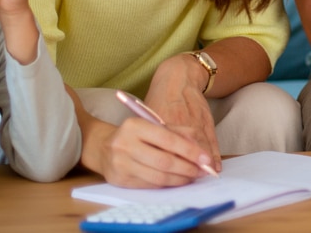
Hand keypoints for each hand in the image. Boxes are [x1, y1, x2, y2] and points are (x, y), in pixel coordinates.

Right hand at [89, 115, 217, 187]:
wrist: (103, 147)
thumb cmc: (136, 135)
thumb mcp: (154, 125)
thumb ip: (179, 133)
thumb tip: (202, 150)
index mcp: (135, 126)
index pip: (169, 140)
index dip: (190, 151)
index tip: (206, 159)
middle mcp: (125, 144)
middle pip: (164, 161)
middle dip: (188, 168)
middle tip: (202, 171)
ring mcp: (121, 164)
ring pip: (158, 177)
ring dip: (180, 179)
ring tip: (192, 177)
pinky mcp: (120, 180)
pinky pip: (150, 185)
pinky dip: (167, 184)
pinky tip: (177, 181)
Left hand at [144, 53, 221, 173]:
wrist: (179, 77)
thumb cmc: (162, 100)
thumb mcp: (152, 117)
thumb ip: (153, 138)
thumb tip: (149, 161)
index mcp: (158, 125)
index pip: (164, 151)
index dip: (169, 167)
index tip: (171, 179)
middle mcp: (177, 124)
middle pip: (182, 152)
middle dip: (187, 169)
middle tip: (191, 180)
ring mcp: (193, 121)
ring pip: (199, 147)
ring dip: (202, 164)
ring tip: (204, 176)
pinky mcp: (206, 120)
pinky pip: (211, 141)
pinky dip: (214, 154)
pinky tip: (215, 166)